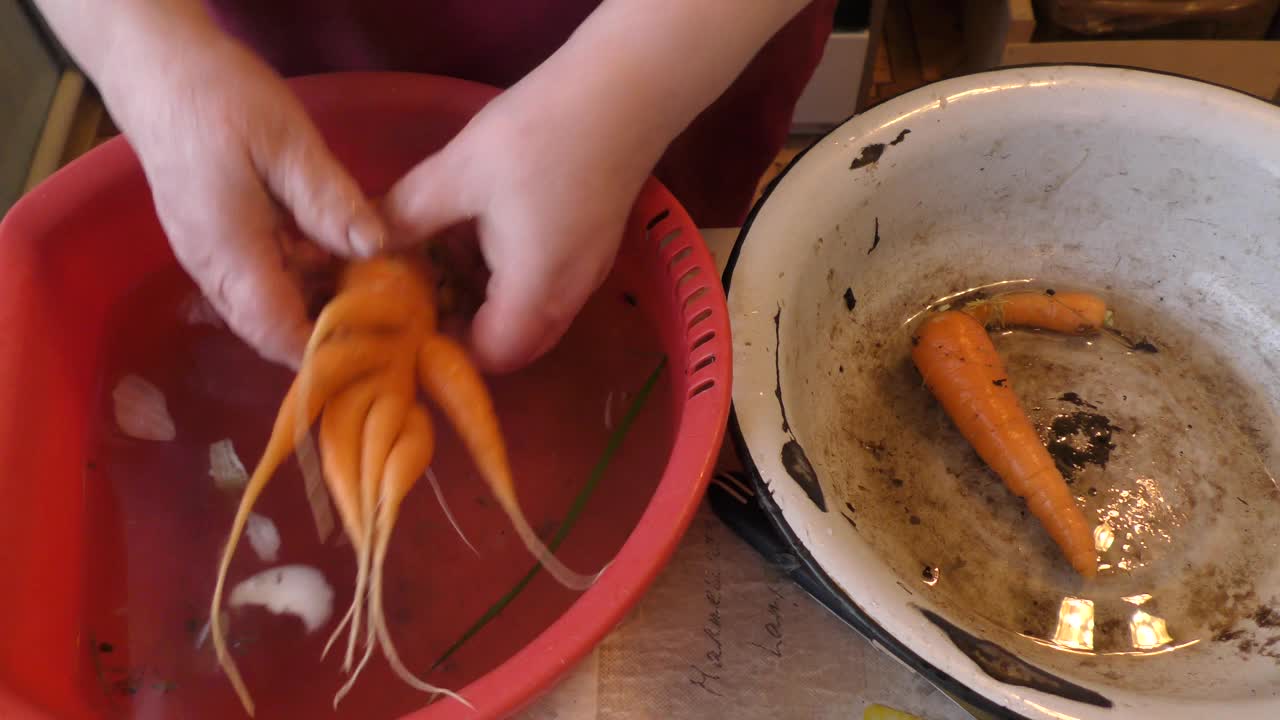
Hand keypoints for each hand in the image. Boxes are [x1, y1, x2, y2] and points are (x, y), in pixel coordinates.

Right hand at [108, 34, 384, 367]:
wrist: (157, 69)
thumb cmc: (219, 100)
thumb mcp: (286, 142)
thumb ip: (327, 200)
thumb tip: (375, 248)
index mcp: (231, 253)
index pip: (277, 331)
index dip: (323, 353)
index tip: (376, 354)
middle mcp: (214, 268)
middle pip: (271, 328)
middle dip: (326, 333)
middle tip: (389, 321)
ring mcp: (209, 256)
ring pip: (266, 306)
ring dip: (315, 304)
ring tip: (375, 290)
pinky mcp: (214, 240)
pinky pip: (259, 279)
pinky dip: (300, 279)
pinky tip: (338, 257)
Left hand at [380, 78, 660, 373]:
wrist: (624, 93)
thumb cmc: (540, 135)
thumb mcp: (459, 171)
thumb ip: (408, 215)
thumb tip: (365, 243)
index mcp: (533, 290)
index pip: (491, 357)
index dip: (449, 352)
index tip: (410, 327)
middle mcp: (566, 296)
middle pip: (516, 345)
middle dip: (468, 333)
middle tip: (422, 300)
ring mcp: (586, 274)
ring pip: (533, 317)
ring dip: (490, 304)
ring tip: (443, 266)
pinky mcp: (593, 249)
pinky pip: (549, 289)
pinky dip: (513, 281)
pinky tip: (482, 237)